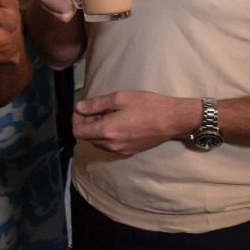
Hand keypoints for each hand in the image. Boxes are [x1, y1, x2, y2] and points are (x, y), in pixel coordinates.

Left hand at [73, 91, 198, 155]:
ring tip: (106, 114)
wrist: (173, 120)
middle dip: (86, 123)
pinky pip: (110, 145)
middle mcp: (112, 145)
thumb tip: (79, 108)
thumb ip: (97, 104)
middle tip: (95, 108)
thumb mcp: (120, 98)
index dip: (76, 119)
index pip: (79, 131)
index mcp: (107, 131)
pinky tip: (117, 123)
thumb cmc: (147, 105)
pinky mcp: (130, 151)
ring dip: (96, 129)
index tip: (82, 108)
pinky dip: (107, 135)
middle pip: (87, 138)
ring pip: (98, 142)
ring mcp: (121, 150)